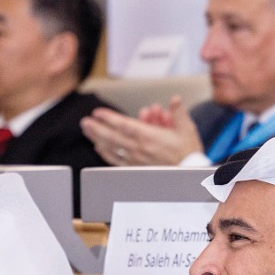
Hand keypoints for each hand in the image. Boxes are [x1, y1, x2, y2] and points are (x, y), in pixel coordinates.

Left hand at [80, 97, 202, 165]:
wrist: (189, 175)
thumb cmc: (188, 153)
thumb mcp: (187, 129)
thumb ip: (178, 112)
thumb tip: (174, 99)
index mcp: (149, 137)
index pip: (123, 125)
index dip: (108, 118)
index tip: (97, 113)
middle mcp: (139, 149)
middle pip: (112, 137)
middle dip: (97, 129)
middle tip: (84, 122)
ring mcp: (136, 160)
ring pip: (113, 149)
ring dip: (98, 139)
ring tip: (88, 131)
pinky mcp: (137, 169)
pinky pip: (118, 161)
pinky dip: (107, 154)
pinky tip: (99, 148)